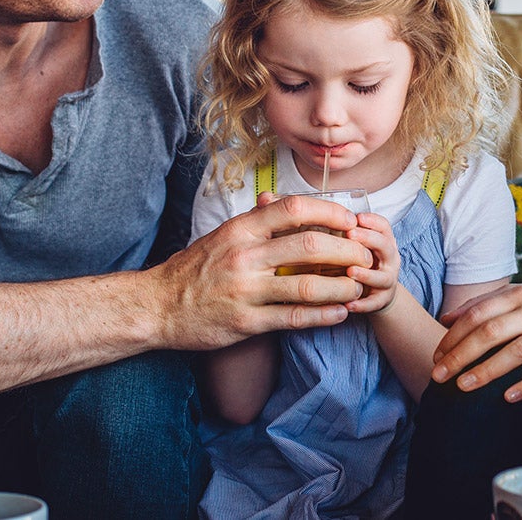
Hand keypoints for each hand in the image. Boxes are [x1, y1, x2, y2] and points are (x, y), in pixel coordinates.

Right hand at [145, 193, 374, 349]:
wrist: (156, 306)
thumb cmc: (194, 268)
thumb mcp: (222, 235)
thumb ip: (255, 220)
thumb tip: (282, 199)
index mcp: (240, 229)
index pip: (293, 209)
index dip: (330, 212)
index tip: (350, 220)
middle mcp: (244, 256)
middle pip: (310, 247)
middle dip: (347, 251)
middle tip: (365, 256)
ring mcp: (245, 291)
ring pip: (307, 286)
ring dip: (341, 288)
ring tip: (358, 288)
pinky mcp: (245, 322)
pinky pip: (293, 318)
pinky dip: (322, 316)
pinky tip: (339, 313)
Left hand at [344, 212, 399, 313]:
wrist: (378, 294)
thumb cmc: (364, 264)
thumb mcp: (359, 247)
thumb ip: (348, 235)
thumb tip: (321, 217)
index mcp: (384, 243)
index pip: (384, 227)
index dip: (372, 221)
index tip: (357, 217)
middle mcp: (389, 260)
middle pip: (385, 246)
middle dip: (368, 239)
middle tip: (351, 234)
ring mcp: (388, 280)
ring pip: (382, 277)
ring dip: (366, 274)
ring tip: (350, 271)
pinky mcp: (381, 300)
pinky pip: (373, 303)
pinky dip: (361, 304)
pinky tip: (347, 304)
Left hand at [429, 284, 521, 401]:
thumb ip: (490, 302)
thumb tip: (448, 318)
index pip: (479, 313)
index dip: (454, 335)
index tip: (436, 354)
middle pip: (490, 332)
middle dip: (459, 355)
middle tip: (438, 375)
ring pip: (515, 352)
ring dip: (485, 371)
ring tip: (461, 387)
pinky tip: (507, 397)